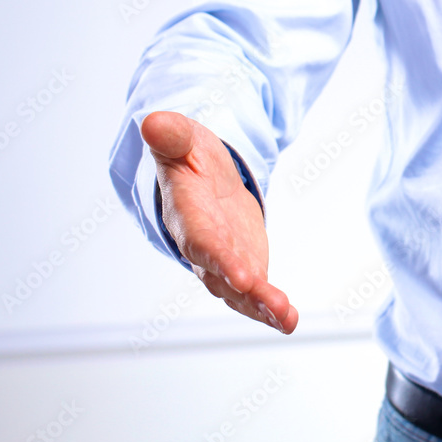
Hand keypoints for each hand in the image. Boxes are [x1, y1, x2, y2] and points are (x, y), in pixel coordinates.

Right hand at [140, 111, 297, 333]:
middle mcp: (202, 247)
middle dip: (246, 289)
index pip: (203, 241)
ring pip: (239, 291)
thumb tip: (152, 121)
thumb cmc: (187, 158)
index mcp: (187, 216)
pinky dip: (270, 309)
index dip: (219, 258)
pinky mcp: (243, 268)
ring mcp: (223, 262)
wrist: (197, 177)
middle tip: (270, 302)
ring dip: (262, 306)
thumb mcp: (182, 141)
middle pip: (222, 273)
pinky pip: (254, 294)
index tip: (241, 275)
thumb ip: (171, 136)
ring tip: (285, 318)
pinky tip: (288, 321)